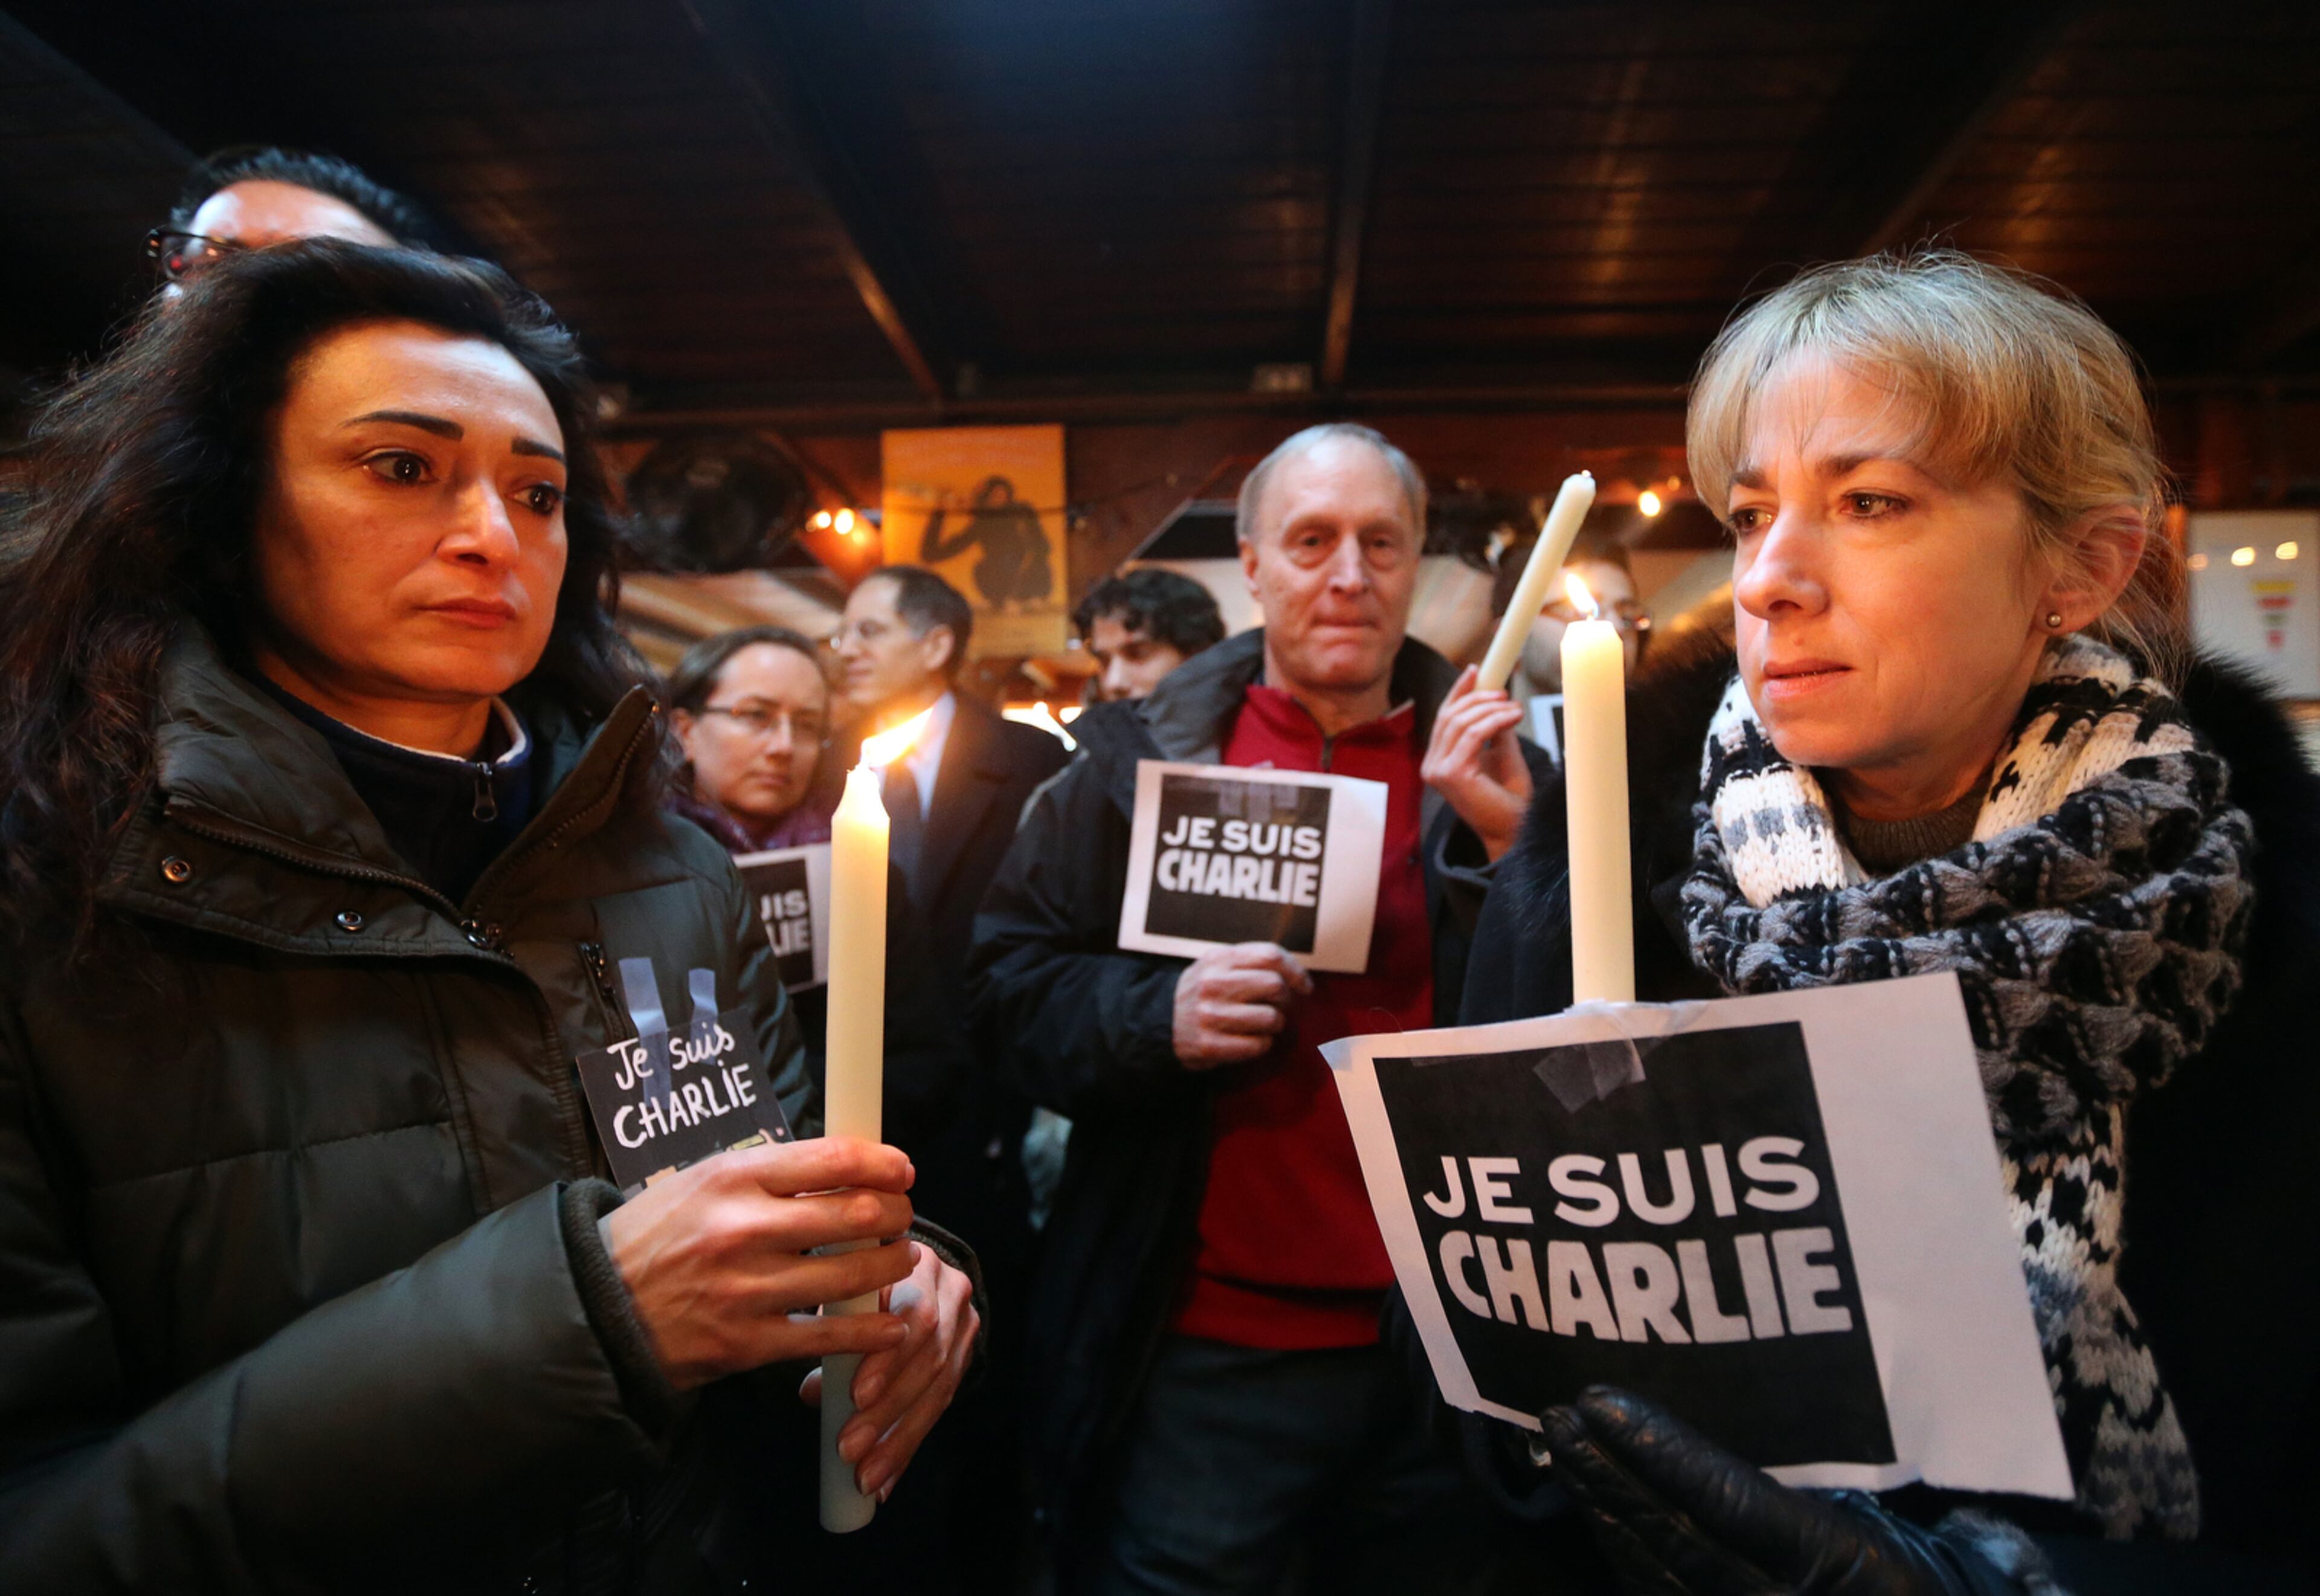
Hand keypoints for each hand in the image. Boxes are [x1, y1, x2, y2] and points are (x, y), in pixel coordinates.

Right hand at [605, 1136, 917, 1390]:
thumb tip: (847, 1165)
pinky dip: (869, 1330)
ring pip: (849, 1275)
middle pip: (853, 1215)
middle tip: (903, 1216)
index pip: (832, 1159)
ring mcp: (746, 1289)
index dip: (882, 1163)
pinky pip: (826, 1336)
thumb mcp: (703, 1181)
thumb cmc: (658, 1235)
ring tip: (899, 1259)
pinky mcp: (746, 1343)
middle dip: (895, 1214)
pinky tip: (890, 1324)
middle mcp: (742, 1229)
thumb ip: (771, 1173)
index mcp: (733, 1178)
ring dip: (889, 1267)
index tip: (903, 1170)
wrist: (597, 1307)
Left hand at [802, 1243, 979, 1500]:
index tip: (856, 1396)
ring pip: (939, 1389)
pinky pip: (939, 1408)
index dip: (889, 1360)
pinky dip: (907, 1447)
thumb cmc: (862, 1281)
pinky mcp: (965, 1358)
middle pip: (929, 1358)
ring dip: (897, 1439)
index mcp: (919, 1265)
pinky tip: (885, 1482)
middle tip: (848, 1449)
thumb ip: (833, 1329)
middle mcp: (953, 1292)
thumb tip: (817, 1391)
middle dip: (888, 1410)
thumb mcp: (846, 1293)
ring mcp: (965, 1326)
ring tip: (865, 1477)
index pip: (915, 1315)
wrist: (912, 1266)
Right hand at [1171, 941, 1311, 1068]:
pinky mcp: (1210, 1045)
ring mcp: (1210, 1015)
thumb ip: (1250, 961)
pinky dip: (1262, 1044)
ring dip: (1275, 1024)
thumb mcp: (1217, 965)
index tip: (1304, 986)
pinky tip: (1251, 1040)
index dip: (1296, 971)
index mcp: (1219, 958)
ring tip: (1262, 1024)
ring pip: (1271, 1018)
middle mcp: (1213, 984)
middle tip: (1277, 1006)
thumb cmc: (1202, 993)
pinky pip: (1258, 1045)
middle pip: (1274, 985)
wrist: (1159, 1023)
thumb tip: (1295, 973)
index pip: (1271, 955)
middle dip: (1284, 999)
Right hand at [1422, 665, 1532, 861]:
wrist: (1514, 830)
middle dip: (1477, 697)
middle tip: (1504, 692)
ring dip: (1491, 708)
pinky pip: (1472, 735)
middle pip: (1448, 716)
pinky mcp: (1450, 774)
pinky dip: (1494, 720)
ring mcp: (1437, 771)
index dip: (1458, 691)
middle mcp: (1431, 766)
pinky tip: (1512, 717)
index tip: (1476, 670)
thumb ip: (1494, 728)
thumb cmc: (1508, 799)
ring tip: (1515, 708)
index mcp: (1438, 761)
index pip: (1443, 717)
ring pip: (1460, 722)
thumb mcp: (1501, 753)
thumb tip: (1497, 698)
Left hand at [1542, 1387, 2025, 1594]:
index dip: (1660, 1453)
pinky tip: (1598, 1515)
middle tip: (1558, 1415)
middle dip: (1610, 1477)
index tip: (1601, 1402)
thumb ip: (1795, 1487)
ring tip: (1564, 1450)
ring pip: (1658, 1573)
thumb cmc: (1941, 1569)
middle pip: (1676, 1538)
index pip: (1729, 1504)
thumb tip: (1696, 1435)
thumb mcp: (1879, 1516)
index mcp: (1838, 1564)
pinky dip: (1627, 1555)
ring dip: (1605, 1510)